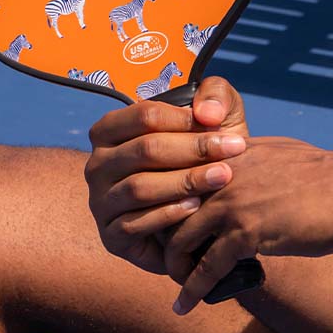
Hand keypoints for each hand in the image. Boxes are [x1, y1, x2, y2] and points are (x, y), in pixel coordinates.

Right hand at [84, 76, 249, 275]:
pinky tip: (197, 206)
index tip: (220, 125)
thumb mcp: (216, 117)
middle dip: (193, 149)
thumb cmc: (205, 156)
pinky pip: (134, 225)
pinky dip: (168, 214)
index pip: (144, 116)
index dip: (184, 119)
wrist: (205, 209)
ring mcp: (100, 202)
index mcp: (112, 130)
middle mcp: (99, 165)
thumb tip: (206, 112)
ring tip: (221, 177)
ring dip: (185, 181)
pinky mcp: (110, 236)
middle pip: (144, 150)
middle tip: (233, 150)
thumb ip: (215, 96)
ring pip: (139, 188)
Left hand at [163, 137, 332, 314]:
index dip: (169, 206)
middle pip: (168, 209)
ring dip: (174, 267)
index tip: (170, 228)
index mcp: (229, 153)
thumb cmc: (330, 174)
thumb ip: (252, 165)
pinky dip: (192, 289)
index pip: (179, 179)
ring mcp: (232, 202)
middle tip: (172, 261)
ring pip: (180, 239)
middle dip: (165, 239)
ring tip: (178, 285)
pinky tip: (185, 304)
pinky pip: (206, 266)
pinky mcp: (246, 231)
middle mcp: (222, 174)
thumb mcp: (280, 154)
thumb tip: (246, 180)